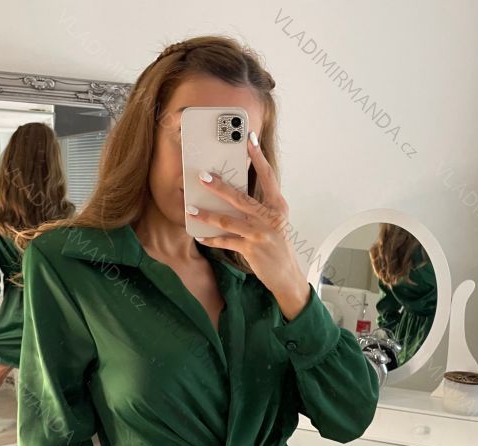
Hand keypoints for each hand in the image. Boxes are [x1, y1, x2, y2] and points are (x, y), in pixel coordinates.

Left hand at [189, 132, 309, 319]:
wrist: (286, 276)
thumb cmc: (277, 246)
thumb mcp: (275, 222)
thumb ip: (260, 207)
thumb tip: (234, 193)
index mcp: (278, 206)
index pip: (268, 176)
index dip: (258, 157)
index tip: (249, 138)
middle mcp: (270, 218)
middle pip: (240, 197)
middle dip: (219, 186)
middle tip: (202, 176)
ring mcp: (260, 234)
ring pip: (228, 220)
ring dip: (207, 214)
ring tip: (191, 209)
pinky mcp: (251, 250)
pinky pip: (226, 242)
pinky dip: (212, 240)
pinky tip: (200, 236)